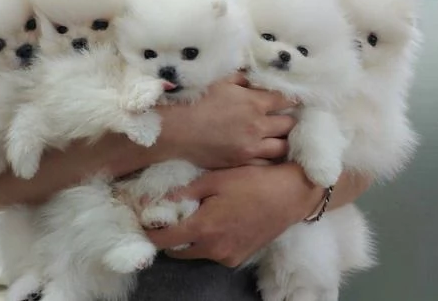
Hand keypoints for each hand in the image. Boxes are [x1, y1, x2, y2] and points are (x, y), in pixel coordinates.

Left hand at [146, 163, 323, 266]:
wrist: (291, 195)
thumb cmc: (253, 181)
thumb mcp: (216, 180)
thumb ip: (186, 192)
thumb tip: (159, 200)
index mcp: (204, 228)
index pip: (164, 240)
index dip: (151, 231)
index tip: (146, 221)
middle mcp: (213, 249)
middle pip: (177, 250)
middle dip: (170, 236)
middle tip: (172, 215)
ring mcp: (227, 257)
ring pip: (196, 252)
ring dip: (190, 239)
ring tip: (198, 215)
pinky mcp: (239, 258)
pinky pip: (214, 253)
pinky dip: (208, 241)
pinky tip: (218, 221)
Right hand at [157, 73, 296, 169]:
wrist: (178, 130)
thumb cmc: (196, 101)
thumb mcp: (220, 82)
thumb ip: (241, 80)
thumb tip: (253, 80)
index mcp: (255, 103)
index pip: (286, 100)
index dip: (291, 99)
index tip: (291, 100)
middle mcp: (258, 126)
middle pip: (289, 124)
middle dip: (289, 120)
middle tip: (285, 118)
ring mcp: (252, 147)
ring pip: (282, 146)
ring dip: (282, 140)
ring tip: (278, 137)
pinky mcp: (242, 162)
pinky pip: (266, 163)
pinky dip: (268, 157)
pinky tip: (264, 152)